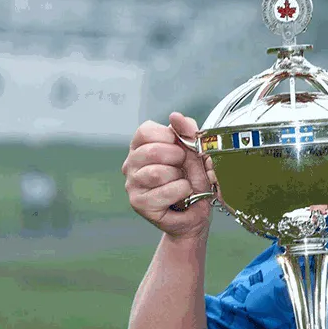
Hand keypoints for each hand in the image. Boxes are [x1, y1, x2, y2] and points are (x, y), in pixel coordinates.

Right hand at [122, 112, 215, 238]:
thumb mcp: (195, 152)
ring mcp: (132, 184)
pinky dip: (181, 191)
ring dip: (179, 177)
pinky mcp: (139, 203)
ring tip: (183, 182)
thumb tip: (175, 116)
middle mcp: (131, 164)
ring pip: (156, 173)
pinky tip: (184, 194)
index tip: (180, 148)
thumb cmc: (193, 180)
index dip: (169, 138)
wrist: (196, 212)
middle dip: (177, 158)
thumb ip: (187, 131)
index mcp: (141, 146)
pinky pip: (163, 192)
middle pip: (151, 151)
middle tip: (183, 168)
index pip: (145, 131)